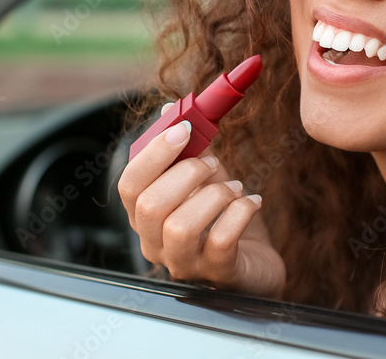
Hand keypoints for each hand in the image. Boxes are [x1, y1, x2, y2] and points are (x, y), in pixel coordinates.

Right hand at [118, 102, 285, 298]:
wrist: (256, 262)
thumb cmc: (224, 218)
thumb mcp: (205, 179)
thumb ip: (189, 149)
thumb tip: (170, 110)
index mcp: (145, 216)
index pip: (129, 185)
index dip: (154, 154)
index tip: (184, 129)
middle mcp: (155, 244)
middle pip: (150, 206)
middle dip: (187, 173)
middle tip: (214, 163)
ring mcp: (183, 264)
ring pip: (180, 227)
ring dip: (214, 195)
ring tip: (235, 187)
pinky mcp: (216, 274)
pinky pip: (221, 240)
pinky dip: (240, 212)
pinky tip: (253, 202)